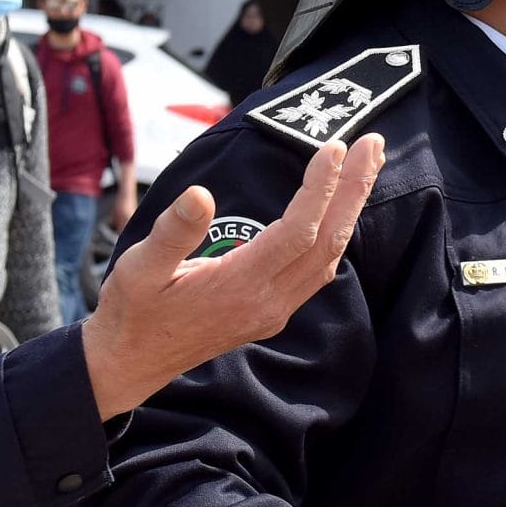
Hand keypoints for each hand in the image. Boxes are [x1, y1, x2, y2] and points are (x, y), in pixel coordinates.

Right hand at [80, 134, 385, 418]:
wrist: (131, 363)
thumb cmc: (132, 311)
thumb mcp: (139, 268)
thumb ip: (172, 233)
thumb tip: (200, 194)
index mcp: (239, 287)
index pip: (297, 232)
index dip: (320, 189)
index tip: (333, 147)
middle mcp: (268, 302)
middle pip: (327, 242)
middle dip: (354, 190)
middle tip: (373, 144)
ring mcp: (274, 310)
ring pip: (329, 257)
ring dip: (350, 209)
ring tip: (366, 164)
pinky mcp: (272, 313)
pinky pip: (317, 271)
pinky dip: (336, 234)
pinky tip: (341, 210)